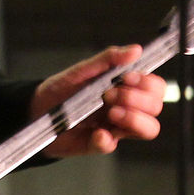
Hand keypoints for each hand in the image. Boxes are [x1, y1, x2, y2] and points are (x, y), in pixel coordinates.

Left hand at [35, 44, 164, 157]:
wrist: (37, 109)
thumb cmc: (62, 88)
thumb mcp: (83, 70)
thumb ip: (109, 59)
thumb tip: (136, 49)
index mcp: (126, 89)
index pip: (156, 88)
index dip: (148, 84)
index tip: (127, 78)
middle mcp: (126, 109)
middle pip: (156, 108)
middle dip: (137, 99)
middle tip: (110, 94)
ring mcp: (115, 127)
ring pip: (148, 129)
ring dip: (134, 118)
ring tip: (111, 112)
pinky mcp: (100, 144)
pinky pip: (113, 144)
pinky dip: (106, 138)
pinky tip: (95, 131)